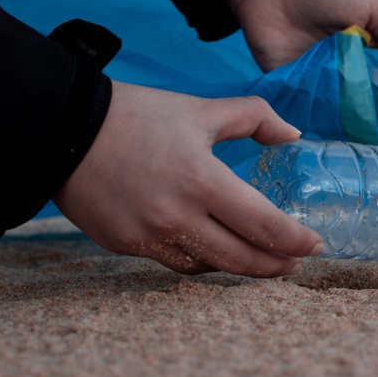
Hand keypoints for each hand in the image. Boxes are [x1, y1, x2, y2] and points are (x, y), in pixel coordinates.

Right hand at [53, 81, 322, 275]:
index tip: (314, 245)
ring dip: (241, 268)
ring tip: (263, 260)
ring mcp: (148, 236)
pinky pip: (174, 262)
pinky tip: (218, 251)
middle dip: (276, 266)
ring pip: (209, 266)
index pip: (264, 226)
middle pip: (242, 259)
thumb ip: (255, 117)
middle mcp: (177, 216)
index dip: (295, 241)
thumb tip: (293, 135)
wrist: (63, 129)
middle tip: (296, 264)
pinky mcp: (124, 245)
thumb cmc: (137, 115)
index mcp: (203, 180)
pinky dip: (203, 260)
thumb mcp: (201, 108)